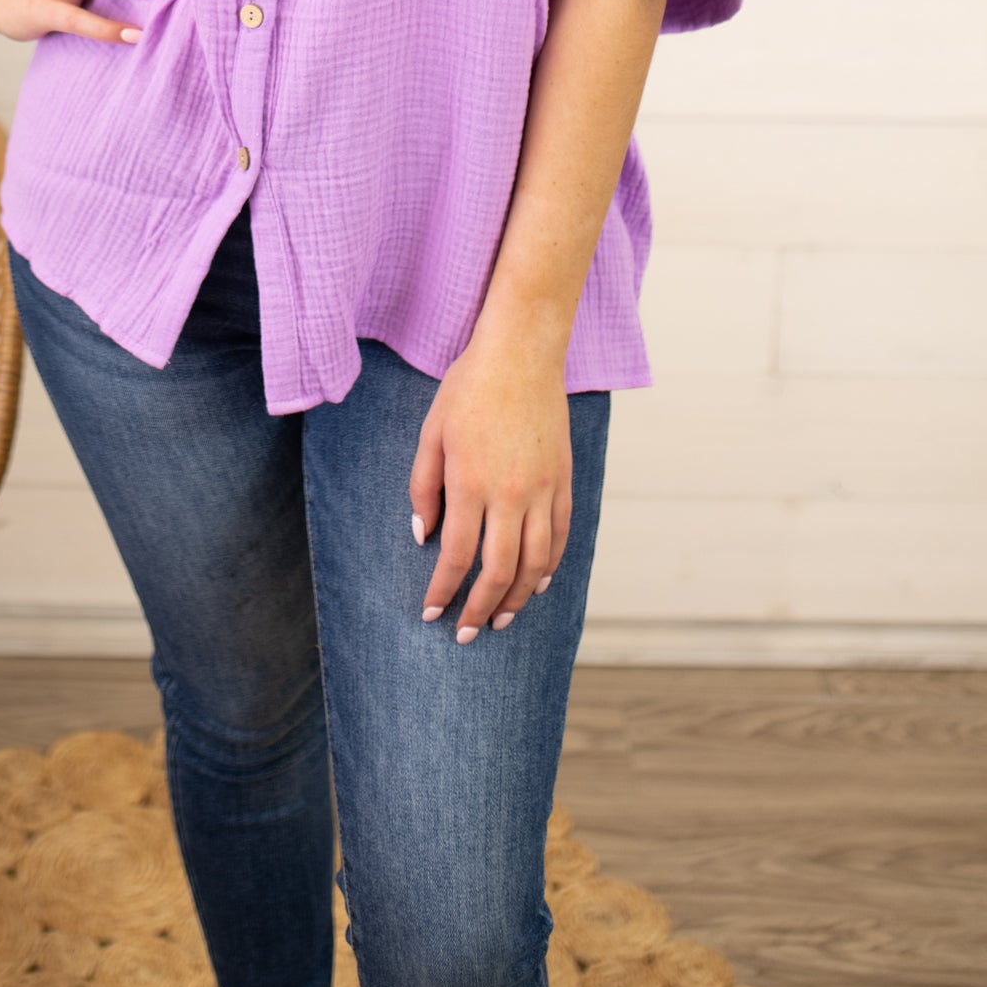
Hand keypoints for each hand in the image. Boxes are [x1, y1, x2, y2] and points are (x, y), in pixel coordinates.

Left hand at [408, 300, 573, 642]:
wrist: (521, 353)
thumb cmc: (468, 389)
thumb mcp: (431, 433)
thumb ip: (423, 488)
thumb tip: (422, 537)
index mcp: (470, 482)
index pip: (456, 555)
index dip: (444, 590)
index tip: (432, 612)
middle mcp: (510, 493)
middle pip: (499, 570)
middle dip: (480, 608)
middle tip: (466, 633)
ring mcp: (543, 488)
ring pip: (536, 562)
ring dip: (518, 597)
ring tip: (501, 617)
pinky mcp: (564, 479)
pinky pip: (560, 535)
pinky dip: (549, 566)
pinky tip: (536, 583)